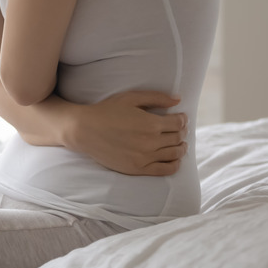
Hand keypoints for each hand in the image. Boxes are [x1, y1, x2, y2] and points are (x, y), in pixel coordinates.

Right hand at [60, 91, 187, 175]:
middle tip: (180, 130)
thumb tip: (178, 99)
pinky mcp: (137, 169)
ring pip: (174, 154)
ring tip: (179, 144)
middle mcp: (151, 142)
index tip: (181, 118)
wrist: (84, 131)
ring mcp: (145, 157)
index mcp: (151, 123)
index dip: (183, 120)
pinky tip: (174, 159)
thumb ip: (156, 98)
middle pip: (178, 138)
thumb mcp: (130, 98)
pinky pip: (165, 170)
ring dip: (181, 148)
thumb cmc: (106, 111)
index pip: (179, 123)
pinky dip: (175, 164)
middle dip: (182, 132)